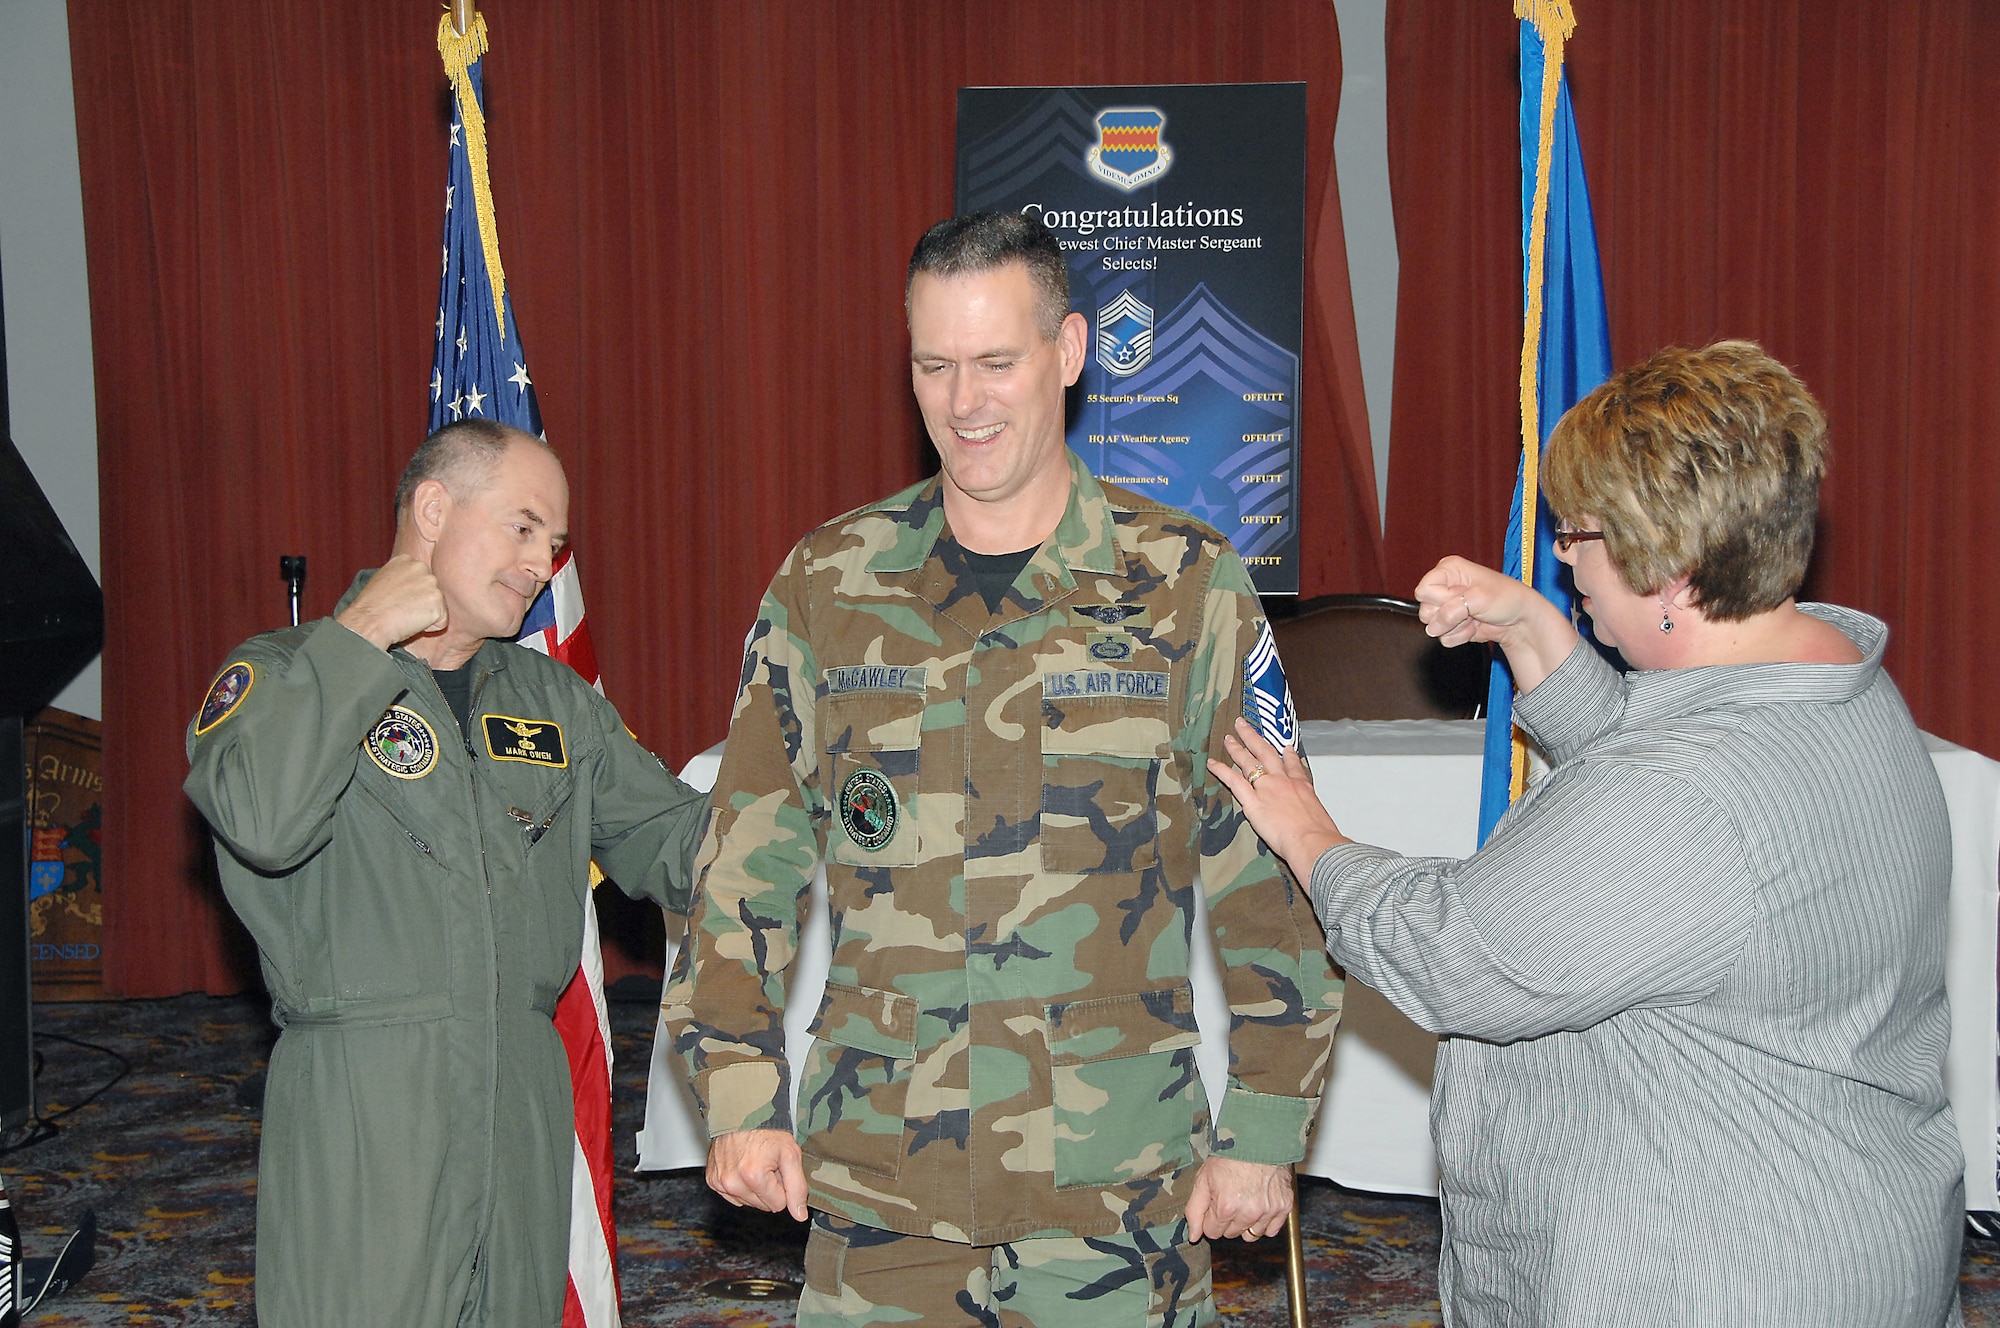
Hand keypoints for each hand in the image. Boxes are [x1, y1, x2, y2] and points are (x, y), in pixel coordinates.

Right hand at [335, 555, 447, 650]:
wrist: (368, 621)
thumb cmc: (371, 607)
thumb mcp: (383, 581)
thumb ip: (402, 578)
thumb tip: (412, 588)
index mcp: (406, 560)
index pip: (421, 579)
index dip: (411, 595)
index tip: (398, 600)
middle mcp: (421, 567)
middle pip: (433, 591)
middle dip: (421, 603)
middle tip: (401, 609)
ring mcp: (431, 583)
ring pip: (438, 606)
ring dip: (426, 615)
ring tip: (405, 615)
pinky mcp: (437, 600)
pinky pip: (442, 621)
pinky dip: (431, 628)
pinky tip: (412, 622)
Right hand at [706, 1128, 807, 1221]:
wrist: (741, 1112)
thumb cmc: (766, 1129)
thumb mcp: (790, 1154)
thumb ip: (797, 1187)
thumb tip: (799, 1215)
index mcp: (754, 1176)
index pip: (778, 1205)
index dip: (782, 1186)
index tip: (778, 1167)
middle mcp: (732, 1182)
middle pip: (762, 1206)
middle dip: (769, 1187)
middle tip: (767, 1164)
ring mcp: (720, 1182)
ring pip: (748, 1203)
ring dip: (754, 1187)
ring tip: (754, 1163)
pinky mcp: (712, 1180)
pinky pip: (733, 1196)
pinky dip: (740, 1185)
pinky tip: (742, 1167)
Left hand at [1184, 1156, 1292, 1242]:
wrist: (1258, 1140)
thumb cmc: (1230, 1158)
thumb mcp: (1203, 1180)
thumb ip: (1195, 1210)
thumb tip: (1194, 1236)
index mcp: (1226, 1207)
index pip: (1212, 1232)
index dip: (1211, 1218)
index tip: (1215, 1203)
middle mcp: (1249, 1213)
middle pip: (1231, 1234)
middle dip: (1227, 1220)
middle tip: (1230, 1198)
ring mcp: (1268, 1211)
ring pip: (1251, 1235)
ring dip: (1246, 1223)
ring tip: (1245, 1201)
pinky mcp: (1283, 1207)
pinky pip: (1271, 1230)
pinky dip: (1265, 1222)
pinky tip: (1259, 1205)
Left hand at [1208, 718, 1346, 878]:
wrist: (1313, 841)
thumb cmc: (1320, 836)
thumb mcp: (1322, 819)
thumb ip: (1315, 816)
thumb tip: (1320, 827)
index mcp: (1302, 786)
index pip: (1293, 765)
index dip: (1288, 755)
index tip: (1285, 748)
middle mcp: (1283, 782)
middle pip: (1266, 753)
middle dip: (1253, 737)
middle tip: (1244, 725)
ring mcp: (1266, 788)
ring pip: (1248, 761)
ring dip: (1236, 748)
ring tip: (1228, 738)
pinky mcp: (1253, 801)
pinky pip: (1233, 781)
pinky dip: (1221, 770)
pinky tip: (1212, 763)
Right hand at [1413, 555, 1537, 647]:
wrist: (1521, 620)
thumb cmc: (1506, 598)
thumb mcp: (1478, 598)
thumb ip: (1451, 611)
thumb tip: (1432, 627)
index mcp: (1448, 569)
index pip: (1424, 590)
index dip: (1441, 599)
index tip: (1462, 596)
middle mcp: (1444, 586)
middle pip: (1426, 609)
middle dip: (1449, 615)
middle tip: (1470, 609)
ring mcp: (1447, 607)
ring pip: (1433, 626)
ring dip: (1456, 627)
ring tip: (1475, 618)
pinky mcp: (1451, 625)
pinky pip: (1443, 637)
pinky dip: (1460, 635)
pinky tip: (1475, 626)